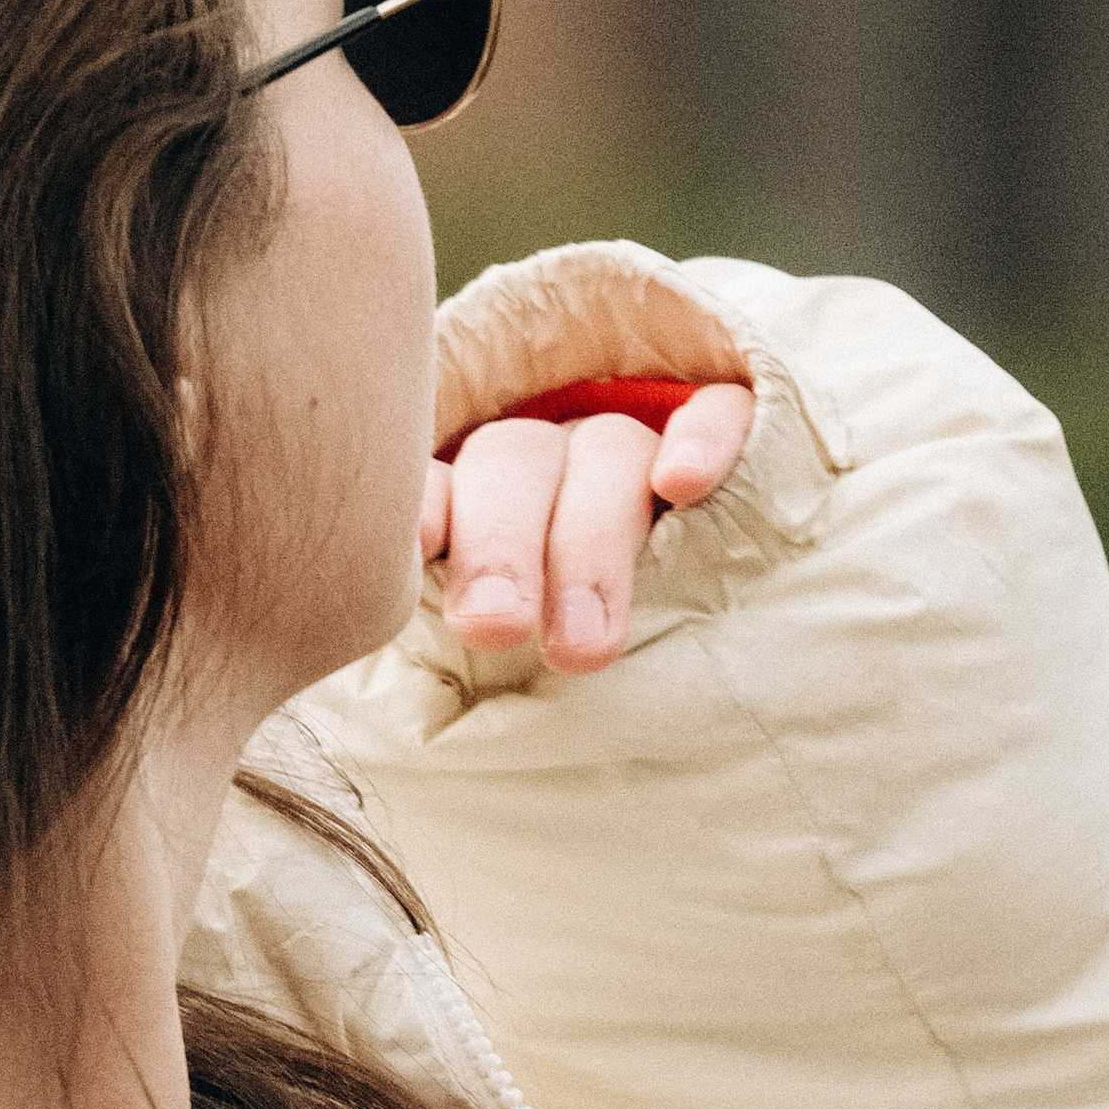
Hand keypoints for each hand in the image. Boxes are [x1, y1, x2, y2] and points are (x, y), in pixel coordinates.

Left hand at [419, 384, 755, 673]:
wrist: (702, 669)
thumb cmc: (554, 683)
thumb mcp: (492, 676)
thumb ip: (446, 665)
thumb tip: (379, 695)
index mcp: (470, 507)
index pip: (432, 484)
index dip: (422, 506)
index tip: (414, 550)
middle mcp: (547, 466)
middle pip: (514, 462)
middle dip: (502, 545)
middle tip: (494, 628)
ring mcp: (634, 450)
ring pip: (609, 449)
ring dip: (593, 540)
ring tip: (585, 644)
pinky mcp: (728, 435)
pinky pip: (721, 413)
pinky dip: (704, 440)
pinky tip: (683, 484)